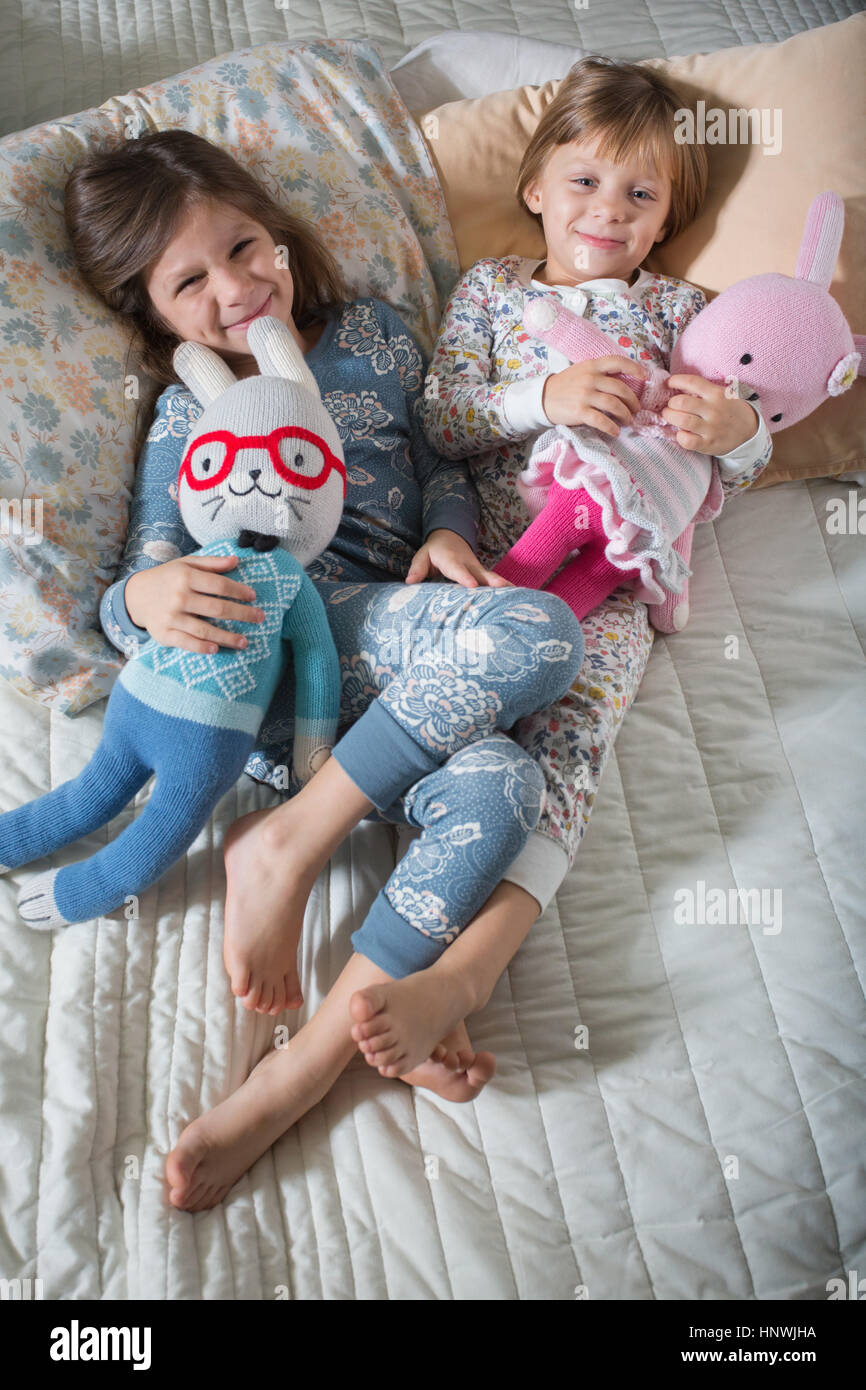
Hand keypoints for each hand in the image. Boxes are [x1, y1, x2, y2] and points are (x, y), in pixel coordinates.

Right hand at [124, 554, 264, 652]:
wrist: (135, 595)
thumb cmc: (167, 578)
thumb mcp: (186, 564)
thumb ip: (211, 563)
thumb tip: (236, 560)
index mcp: (185, 577)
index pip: (219, 585)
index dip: (238, 591)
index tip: (253, 596)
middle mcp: (179, 597)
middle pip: (217, 608)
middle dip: (242, 614)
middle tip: (260, 618)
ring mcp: (171, 617)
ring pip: (204, 629)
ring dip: (227, 637)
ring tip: (245, 642)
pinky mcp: (164, 634)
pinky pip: (186, 643)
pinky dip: (201, 647)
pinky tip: (216, 649)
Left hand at [405, 529, 512, 587]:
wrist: (450, 538)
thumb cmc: (434, 551)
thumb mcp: (422, 555)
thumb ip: (417, 568)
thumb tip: (410, 582)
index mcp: (452, 560)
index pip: (458, 570)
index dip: (465, 577)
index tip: (472, 585)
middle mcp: (468, 565)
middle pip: (481, 574)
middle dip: (492, 581)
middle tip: (503, 588)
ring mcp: (478, 570)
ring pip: (491, 579)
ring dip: (504, 586)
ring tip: (518, 594)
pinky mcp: (483, 576)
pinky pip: (493, 583)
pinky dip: (505, 589)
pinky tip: (517, 597)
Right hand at [541, 355, 648, 434]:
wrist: (542, 398)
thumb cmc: (565, 386)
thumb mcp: (581, 371)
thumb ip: (599, 372)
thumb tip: (623, 379)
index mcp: (592, 366)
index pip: (617, 361)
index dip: (634, 368)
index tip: (645, 377)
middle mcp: (590, 378)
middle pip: (621, 388)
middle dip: (632, 401)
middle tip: (635, 410)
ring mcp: (585, 395)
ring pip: (614, 404)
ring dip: (625, 415)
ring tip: (628, 421)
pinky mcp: (580, 411)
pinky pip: (602, 420)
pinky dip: (612, 427)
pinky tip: (615, 432)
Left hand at [663, 375, 759, 454]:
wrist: (750, 432)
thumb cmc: (731, 410)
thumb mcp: (725, 394)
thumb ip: (705, 390)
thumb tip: (680, 387)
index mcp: (717, 394)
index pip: (691, 382)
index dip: (676, 381)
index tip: (670, 383)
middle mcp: (714, 410)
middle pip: (682, 402)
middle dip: (671, 403)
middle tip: (670, 405)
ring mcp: (711, 428)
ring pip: (682, 421)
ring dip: (670, 417)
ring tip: (670, 416)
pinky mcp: (708, 444)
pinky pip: (687, 441)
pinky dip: (680, 436)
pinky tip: (682, 433)